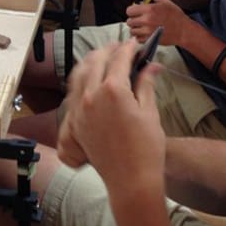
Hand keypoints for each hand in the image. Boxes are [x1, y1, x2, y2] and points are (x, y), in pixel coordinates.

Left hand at [58, 41, 164, 188]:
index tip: (136, 45)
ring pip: (79, 73)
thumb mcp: (150, 112)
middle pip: (96, 61)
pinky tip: (89, 79)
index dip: (129, 48)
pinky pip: (73, 92)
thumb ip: (146, 84)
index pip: (119, 59)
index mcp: (112, 90)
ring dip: (91, 61)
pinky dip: (81, 79)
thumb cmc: (146, 149)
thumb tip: (152, 65)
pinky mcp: (74, 121)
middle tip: (121, 47)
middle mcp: (91, 96)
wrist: (130, 181)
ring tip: (103, 57)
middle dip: (109, 51)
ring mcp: (79, 109)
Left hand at [126, 0, 188, 44]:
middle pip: (129, 21)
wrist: (183, 31)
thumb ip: (152, 1)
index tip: (134, 12)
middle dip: (133, 20)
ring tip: (141, 27)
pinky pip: (137, 39)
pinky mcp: (149, 40)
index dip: (132, 11)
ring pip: (132, 31)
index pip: (129, 10)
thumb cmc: (176, 16)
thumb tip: (141, 3)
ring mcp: (147, 31)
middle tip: (138, 20)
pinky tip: (145, 34)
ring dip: (136, 29)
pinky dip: (140, 37)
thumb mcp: (166, 2)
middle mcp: (146, 20)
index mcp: (149, 9)